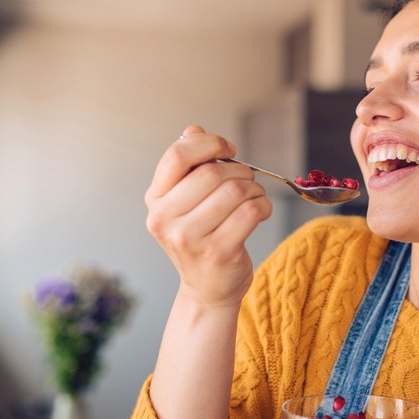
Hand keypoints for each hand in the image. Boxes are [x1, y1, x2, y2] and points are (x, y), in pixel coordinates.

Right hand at [145, 125, 272, 307]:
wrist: (207, 288)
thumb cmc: (200, 237)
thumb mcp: (185, 202)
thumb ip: (188, 166)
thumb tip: (193, 130)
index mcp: (155, 199)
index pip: (177, 155)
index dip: (209, 144)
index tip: (228, 149)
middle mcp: (165, 219)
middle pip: (212, 171)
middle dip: (239, 170)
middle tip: (247, 179)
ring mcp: (189, 238)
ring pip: (235, 191)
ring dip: (254, 188)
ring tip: (253, 196)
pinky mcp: (218, 252)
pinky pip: (251, 212)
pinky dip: (263, 205)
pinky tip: (260, 211)